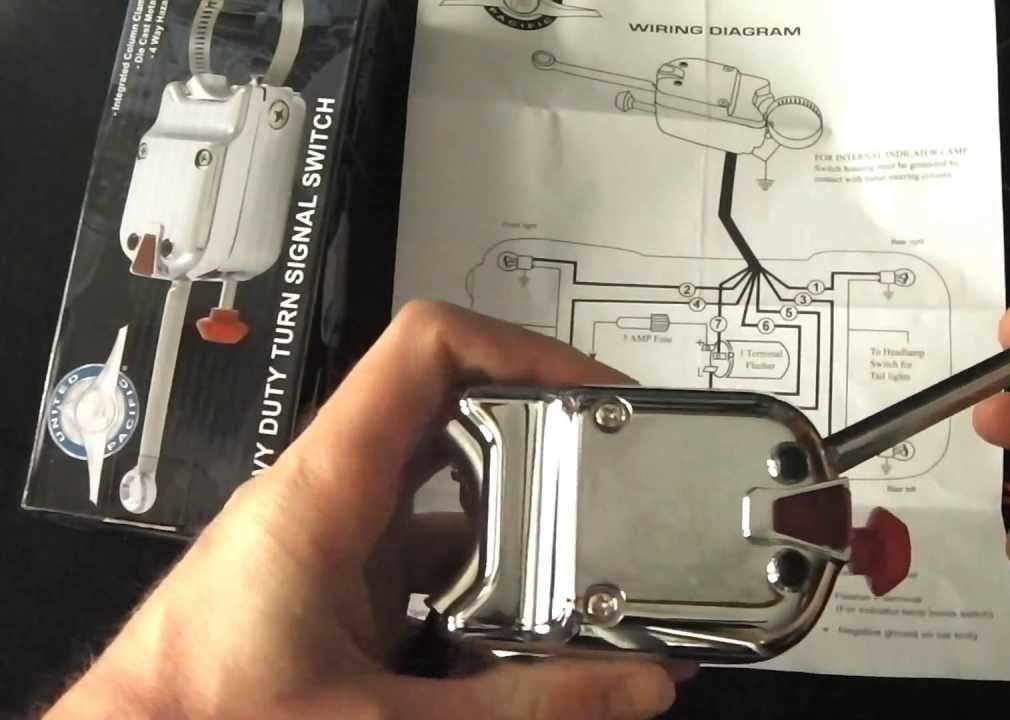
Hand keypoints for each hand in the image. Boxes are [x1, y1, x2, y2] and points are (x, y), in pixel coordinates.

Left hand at [47, 302, 690, 718]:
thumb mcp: (385, 719)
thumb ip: (522, 704)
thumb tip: (633, 685)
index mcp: (324, 488)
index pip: (427, 349)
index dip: (521, 349)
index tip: (591, 393)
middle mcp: (332, 496)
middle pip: (457, 419)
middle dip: (543, 449)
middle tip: (611, 480)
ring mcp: (338, 540)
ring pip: (451, 500)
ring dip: (520, 531)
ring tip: (587, 571)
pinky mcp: (342, 586)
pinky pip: (435, 560)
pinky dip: (488, 589)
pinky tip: (522, 643)